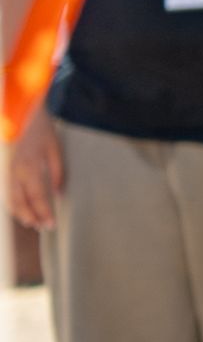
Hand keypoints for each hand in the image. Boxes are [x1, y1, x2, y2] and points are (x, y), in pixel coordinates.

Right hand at [6, 105, 61, 230]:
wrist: (20, 113)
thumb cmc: (41, 129)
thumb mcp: (54, 148)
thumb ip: (57, 172)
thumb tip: (59, 193)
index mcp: (29, 167)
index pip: (37, 197)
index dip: (44, 213)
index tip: (51, 225)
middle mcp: (15, 173)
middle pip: (20, 203)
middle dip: (31, 218)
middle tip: (43, 228)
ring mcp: (7, 172)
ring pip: (10, 199)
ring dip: (20, 213)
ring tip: (33, 222)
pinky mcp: (5, 170)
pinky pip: (7, 192)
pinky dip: (13, 203)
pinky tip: (21, 209)